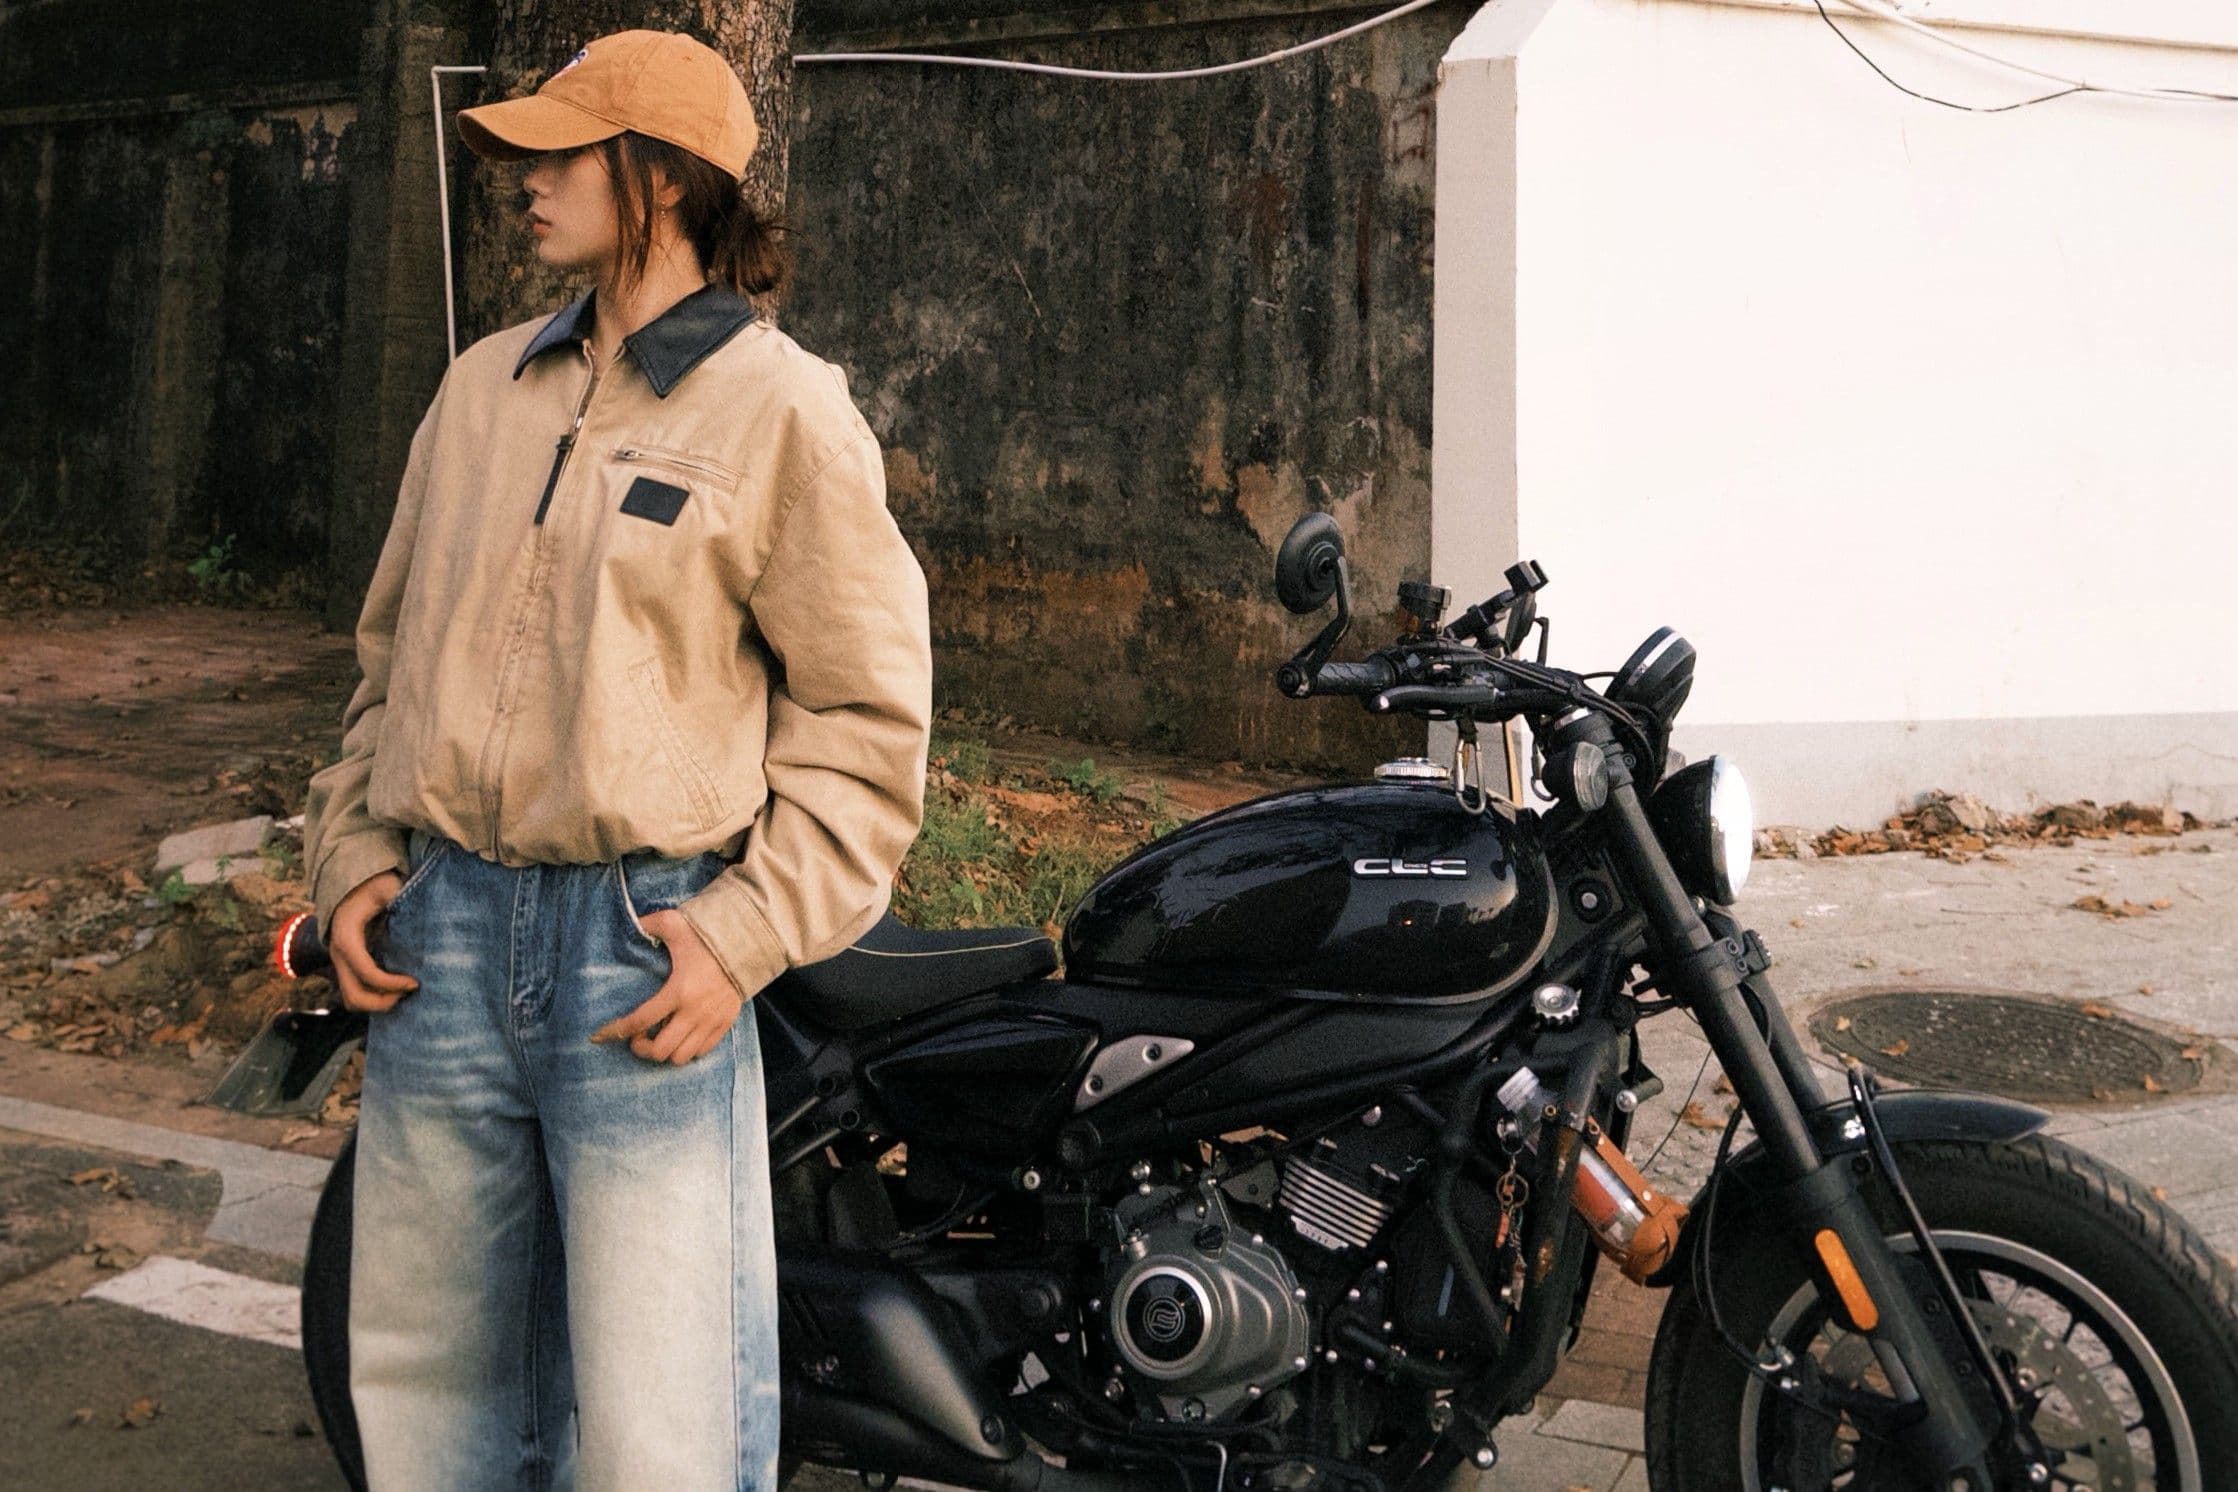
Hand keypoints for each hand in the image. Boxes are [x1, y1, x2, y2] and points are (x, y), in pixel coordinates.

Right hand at [331, 871, 418, 1012]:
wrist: (356, 885)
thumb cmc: (374, 884)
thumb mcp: (388, 886)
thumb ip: (398, 895)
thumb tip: (417, 905)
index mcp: (347, 936)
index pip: (365, 971)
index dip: (390, 983)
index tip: (415, 983)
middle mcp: (338, 953)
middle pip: (353, 995)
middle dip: (382, 1002)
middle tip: (408, 993)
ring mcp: (340, 962)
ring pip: (352, 999)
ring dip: (377, 1004)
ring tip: (403, 993)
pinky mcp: (347, 966)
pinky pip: (356, 991)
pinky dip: (375, 997)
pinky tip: (398, 988)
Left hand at [589, 910, 744, 1064]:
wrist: (749, 944)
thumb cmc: (708, 936)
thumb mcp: (675, 924)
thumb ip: (649, 924)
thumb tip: (629, 923)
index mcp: (678, 990)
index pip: (641, 1020)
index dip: (616, 1031)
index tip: (600, 1036)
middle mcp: (694, 1012)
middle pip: (661, 1050)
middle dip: (642, 1048)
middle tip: (637, 1037)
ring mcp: (711, 1021)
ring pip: (681, 1057)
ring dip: (665, 1052)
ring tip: (659, 1037)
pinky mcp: (725, 1024)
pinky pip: (702, 1052)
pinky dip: (687, 1050)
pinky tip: (680, 1035)